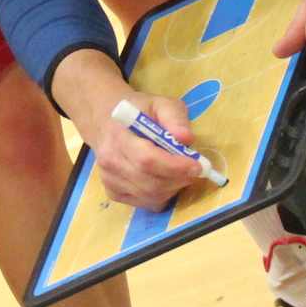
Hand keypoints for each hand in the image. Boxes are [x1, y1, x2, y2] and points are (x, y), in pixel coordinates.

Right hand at [57, 53, 204, 210]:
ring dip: (173, 188)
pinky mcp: (113, 193)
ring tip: (182, 173)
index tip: (199, 166)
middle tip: (197, 171)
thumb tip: (187, 138)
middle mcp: (110, 160)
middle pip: (150, 182)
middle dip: (179, 179)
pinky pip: (145, 203)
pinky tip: (166, 180)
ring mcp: (109, 179)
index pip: (147, 159)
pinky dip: (162, 196)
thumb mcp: (161, 103)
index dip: (175, 166)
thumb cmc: (139, 111)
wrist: (106, 121)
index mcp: (119, 134)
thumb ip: (175, 118)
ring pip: (150, 195)